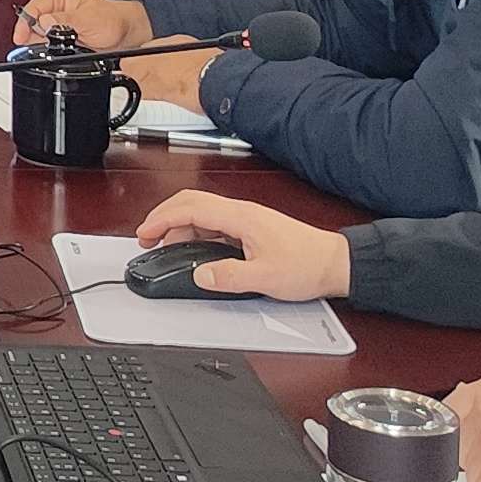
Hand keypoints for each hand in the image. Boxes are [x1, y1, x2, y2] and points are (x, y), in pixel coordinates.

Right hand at [14, 0, 151, 53]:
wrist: (123, 33)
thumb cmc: (111, 18)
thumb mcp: (88, 19)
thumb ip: (66, 20)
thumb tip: (45, 21)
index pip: (32, 8)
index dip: (24, 24)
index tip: (21, 37)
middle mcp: (52, 8)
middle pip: (30, 22)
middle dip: (31, 36)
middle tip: (40, 45)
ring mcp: (54, 22)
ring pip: (35, 35)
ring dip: (39, 44)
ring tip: (54, 48)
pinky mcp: (57, 36)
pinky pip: (44, 44)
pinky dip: (46, 50)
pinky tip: (54, 52)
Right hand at [130, 190, 348, 302]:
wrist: (335, 263)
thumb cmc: (307, 265)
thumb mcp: (265, 278)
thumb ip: (229, 277)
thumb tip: (200, 276)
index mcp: (241, 217)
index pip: (190, 208)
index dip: (162, 219)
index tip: (144, 234)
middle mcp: (241, 213)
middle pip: (191, 203)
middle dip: (164, 217)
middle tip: (146, 238)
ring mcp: (245, 219)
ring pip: (202, 214)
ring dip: (179, 227)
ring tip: (166, 249)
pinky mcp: (250, 228)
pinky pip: (214, 224)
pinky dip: (195, 233)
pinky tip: (193, 251)